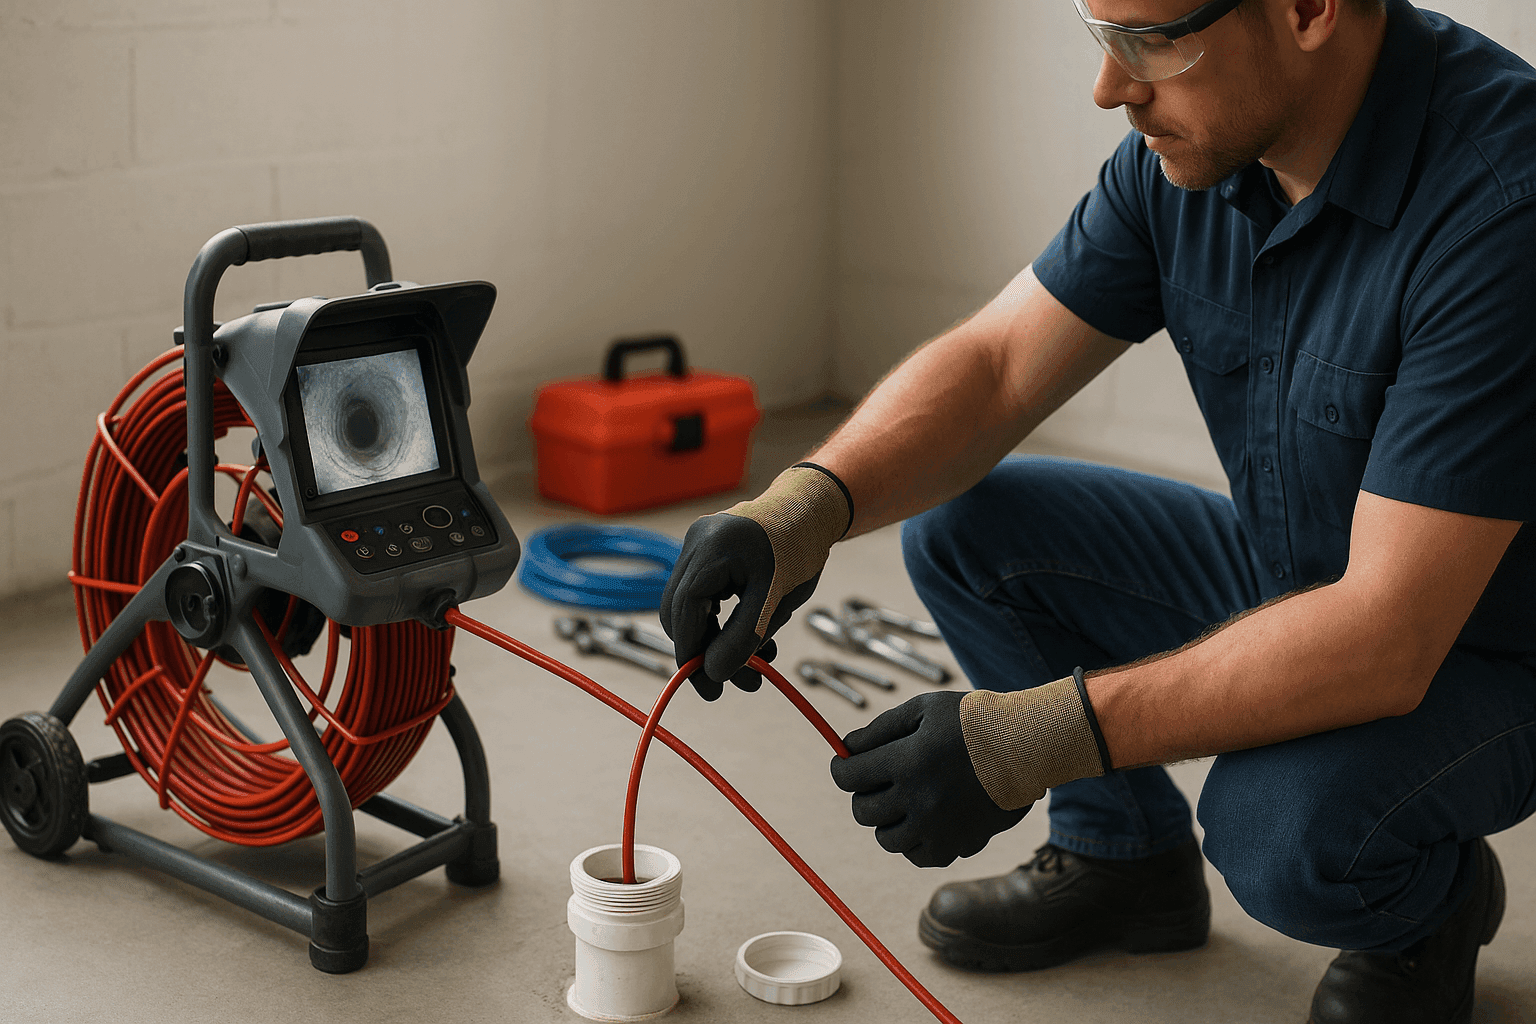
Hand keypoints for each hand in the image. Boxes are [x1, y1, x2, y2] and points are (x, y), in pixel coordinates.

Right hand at [660, 465, 849, 699]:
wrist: (810, 511)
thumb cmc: (799, 549)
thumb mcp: (776, 600)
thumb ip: (743, 637)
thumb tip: (713, 673)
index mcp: (712, 548)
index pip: (684, 610)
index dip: (691, 652)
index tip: (708, 686)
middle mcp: (696, 542)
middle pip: (680, 610)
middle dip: (703, 651)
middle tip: (729, 684)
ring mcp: (696, 545)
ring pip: (691, 606)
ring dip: (716, 639)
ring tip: (755, 665)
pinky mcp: (704, 552)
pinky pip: (702, 594)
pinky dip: (721, 621)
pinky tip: (748, 639)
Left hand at [830, 691, 1028, 866]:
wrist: (1026, 747)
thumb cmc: (972, 721)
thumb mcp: (924, 710)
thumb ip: (880, 730)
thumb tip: (846, 749)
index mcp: (907, 761)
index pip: (848, 776)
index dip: (842, 768)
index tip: (846, 764)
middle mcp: (918, 799)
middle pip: (863, 811)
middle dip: (864, 793)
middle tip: (879, 780)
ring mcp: (937, 827)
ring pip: (886, 839)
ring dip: (887, 820)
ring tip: (904, 800)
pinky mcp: (956, 846)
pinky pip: (917, 856)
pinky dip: (914, 841)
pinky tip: (924, 819)